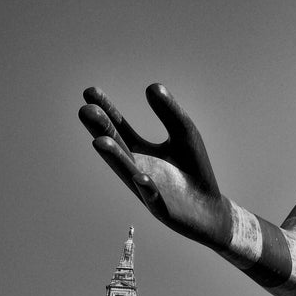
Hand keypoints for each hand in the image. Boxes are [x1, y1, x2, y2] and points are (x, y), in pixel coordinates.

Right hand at [78, 84, 231, 249]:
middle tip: (86, 110)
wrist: (210, 209)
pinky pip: (153, 199)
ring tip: (100, 142)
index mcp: (140, 151)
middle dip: (102, 130)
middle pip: (117, 147)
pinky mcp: (162, 209)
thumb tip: (152, 85)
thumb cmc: (194, 169)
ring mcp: (146, 190)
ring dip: (115, 159)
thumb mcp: (184, 134)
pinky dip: (147, 189)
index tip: (89, 91)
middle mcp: (136, 168)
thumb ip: (169, 112)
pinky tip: (143, 177)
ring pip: (128, 174)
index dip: (106, 110)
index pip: (119, 127)